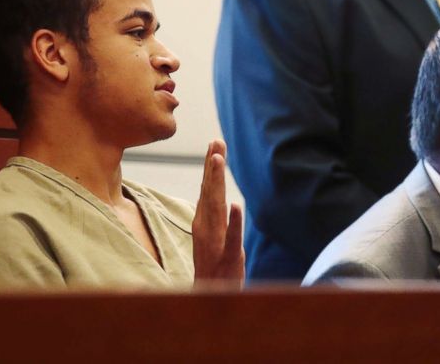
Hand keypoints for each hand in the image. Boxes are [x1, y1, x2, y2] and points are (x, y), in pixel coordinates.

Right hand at [192, 140, 244, 286]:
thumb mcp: (213, 235)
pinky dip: (234, 221)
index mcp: (203, 221)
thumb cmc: (214, 265)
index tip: (214, 144)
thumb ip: (213, 212)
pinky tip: (235, 205)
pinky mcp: (229, 256)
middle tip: (216, 142)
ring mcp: (215, 241)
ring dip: (216, 184)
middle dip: (212, 166)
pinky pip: (232, 236)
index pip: (206, 188)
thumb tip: (212, 189)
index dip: (210, 166)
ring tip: (217, 161)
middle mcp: (205, 228)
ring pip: (216, 208)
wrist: (210, 296)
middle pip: (209, 191)